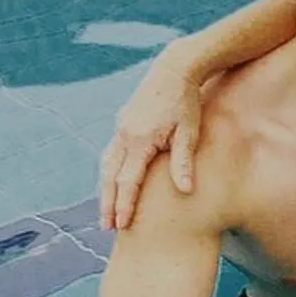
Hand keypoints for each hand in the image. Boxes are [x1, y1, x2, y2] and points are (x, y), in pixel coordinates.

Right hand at [99, 56, 204, 230]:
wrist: (175, 69)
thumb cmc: (187, 102)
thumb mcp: (189, 133)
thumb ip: (184, 162)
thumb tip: (185, 191)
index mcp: (140, 139)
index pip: (128, 180)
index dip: (124, 204)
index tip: (120, 224)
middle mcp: (124, 134)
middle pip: (110, 176)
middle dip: (108, 202)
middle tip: (106, 227)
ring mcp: (121, 127)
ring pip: (107, 164)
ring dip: (106, 188)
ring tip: (107, 210)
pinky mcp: (123, 122)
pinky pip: (112, 152)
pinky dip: (110, 171)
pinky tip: (114, 183)